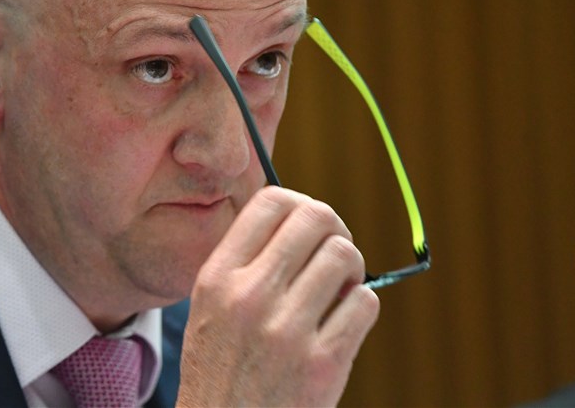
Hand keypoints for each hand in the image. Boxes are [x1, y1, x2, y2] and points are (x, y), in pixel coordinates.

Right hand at [176, 187, 379, 406]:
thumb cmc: (220, 371)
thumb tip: (299, 218)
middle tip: (333, 252)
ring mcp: (287, 331)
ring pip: (344, 255)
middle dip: (334, 229)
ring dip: (352, 267)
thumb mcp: (209, 309)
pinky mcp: (323, 365)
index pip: (270, 202)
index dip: (300, 203)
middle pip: (315, 218)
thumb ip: (243, 263)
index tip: (308, 225)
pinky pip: (365, 303)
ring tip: (340, 288)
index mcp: (217, 278)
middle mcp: (249, 297)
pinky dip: (361, 305)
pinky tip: (343, 320)